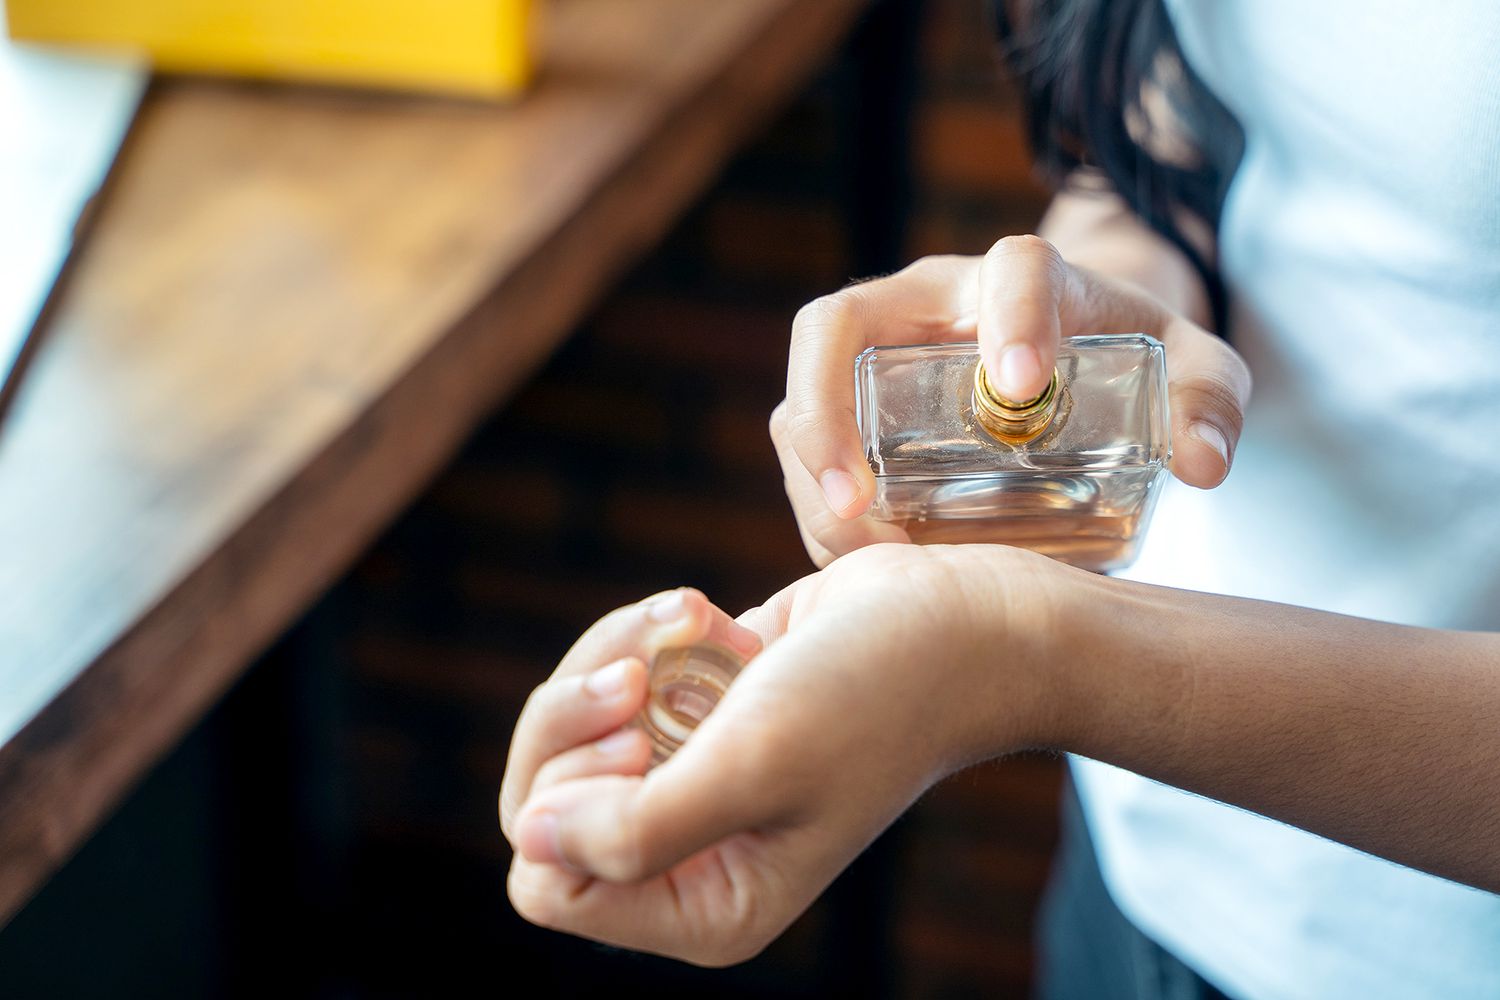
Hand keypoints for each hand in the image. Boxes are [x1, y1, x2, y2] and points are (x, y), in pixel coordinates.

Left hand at [503, 544, 1067, 964]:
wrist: (955, 621)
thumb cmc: (875, 698)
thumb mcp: (756, 766)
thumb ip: (637, 827)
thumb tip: (534, 839)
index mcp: (708, 906)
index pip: (549, 881)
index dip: (568, 800)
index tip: (639, 737)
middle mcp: (690, 857)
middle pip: (544, 798)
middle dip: (578, 715)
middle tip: (642, 675)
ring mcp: (689, 780)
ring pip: (572, 727)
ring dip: (617, 656)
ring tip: (694, 622)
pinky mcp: (695, 714)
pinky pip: (612, 676)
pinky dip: (646, 633)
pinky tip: (712, 615)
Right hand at [771, 238, 1251, 565]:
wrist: (1075, 356)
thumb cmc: (1127, 356)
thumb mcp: (1189, 365)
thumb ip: (1208, 399)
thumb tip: (1203, 465)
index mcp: (1017, 279)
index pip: (1010, 271)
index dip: (1010, 316)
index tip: (1022, 385)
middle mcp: (926, 310)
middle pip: (834, 325)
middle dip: (826, 410)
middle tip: (855, 497)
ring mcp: (877, 364)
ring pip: (800, 399)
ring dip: (811, 476)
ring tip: (855, 547)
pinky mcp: (856, 418)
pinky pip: (809, 454)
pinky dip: (823, 514)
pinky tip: (862, 565)